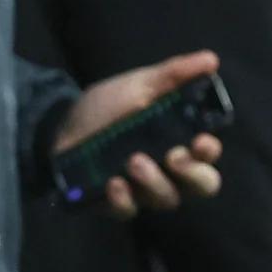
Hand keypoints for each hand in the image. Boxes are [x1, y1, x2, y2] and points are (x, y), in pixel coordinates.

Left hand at [52, 50, 227, 211]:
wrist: (60, 125)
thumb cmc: (108, 107)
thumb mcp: (140, 84)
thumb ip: (174, 74)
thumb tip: (211, 60)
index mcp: (181, 141)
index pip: (209, 155)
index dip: (210, 152)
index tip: (201, 141)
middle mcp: (170, 171)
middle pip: (201, 186)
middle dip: (193, 174)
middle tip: (173, 156)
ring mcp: (144, 191)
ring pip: (166, 199)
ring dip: (155, 181)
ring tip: (133, 161)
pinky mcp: (116, 205)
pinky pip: (128, 211)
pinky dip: (124, 199)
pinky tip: (113, 183)